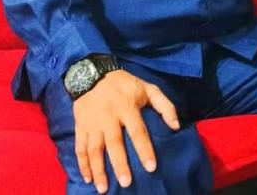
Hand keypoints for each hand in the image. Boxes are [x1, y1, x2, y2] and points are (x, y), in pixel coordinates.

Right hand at [73, 70, 179, 192]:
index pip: (138, 131)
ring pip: (94, 149)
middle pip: (114, 143)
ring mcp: (92, 122)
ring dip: (98, 170)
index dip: (144, 149)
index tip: (150, 167)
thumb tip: (176, 126)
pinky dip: (82, 164)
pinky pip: (80, 147)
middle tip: (126, 183)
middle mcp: (109, 116)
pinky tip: (87, 178)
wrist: (92, 73)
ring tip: (103, 188)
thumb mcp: (147, 88)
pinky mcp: (80, 125)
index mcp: (127, 107)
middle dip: (120, 164)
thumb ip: (164, 105)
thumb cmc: (124, 84)